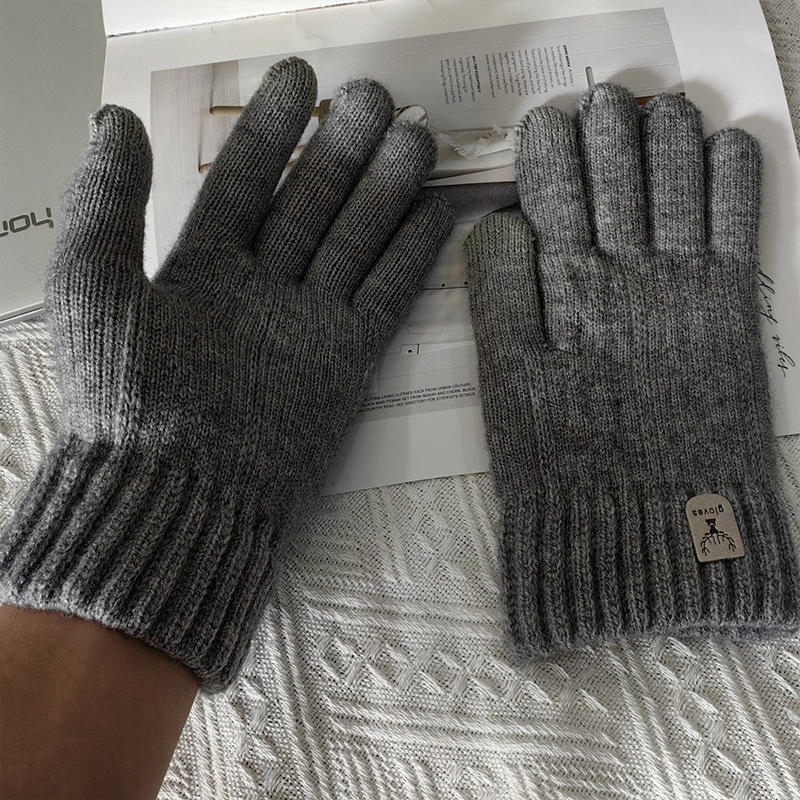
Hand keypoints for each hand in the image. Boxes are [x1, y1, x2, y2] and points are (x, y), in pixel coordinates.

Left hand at [0, 57, 453, 689]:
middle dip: (344, 149)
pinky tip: (436, 211)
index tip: (297, 77)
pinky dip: (413, 256)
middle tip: (377, 97)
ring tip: (417, 138)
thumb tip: (114, 119)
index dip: (270, 128)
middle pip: (311, 204)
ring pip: (355, 241)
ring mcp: (308, 322)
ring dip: (387, 190)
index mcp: (201, 268)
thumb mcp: (96, 290)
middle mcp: (261, 288)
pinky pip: (388, 296)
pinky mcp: (347, 360)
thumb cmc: (126, 402)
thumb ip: (108, 203)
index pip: (244, 181)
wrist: (179, 497)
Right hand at [465, 84, 798, 655]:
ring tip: (663, 106)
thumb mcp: (510, 389)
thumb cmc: (567, 464)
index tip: (545, 124)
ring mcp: (684, 284)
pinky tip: (730, 144)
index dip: (548, 153)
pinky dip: (735, 176)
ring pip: (677, 183)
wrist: (650, 525)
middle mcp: (626, 273)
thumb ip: (500, 300)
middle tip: (605, 101)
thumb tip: (500, 224)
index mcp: (566, 290)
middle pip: (616, 178)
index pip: (553, 195)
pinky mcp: (730, 305)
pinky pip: (737, 222)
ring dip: (670, 137)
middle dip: (608, 132)